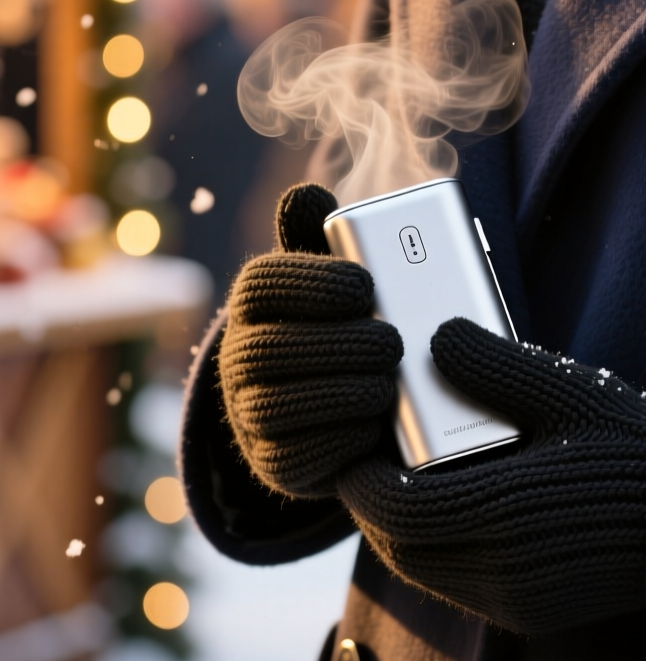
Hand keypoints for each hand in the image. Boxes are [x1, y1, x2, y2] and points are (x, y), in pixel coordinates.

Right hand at [219, 184, 402, 497]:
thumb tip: (306, 194)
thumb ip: (331, 241)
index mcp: (255, 304)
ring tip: (390, 382)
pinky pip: (295, 458)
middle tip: (392, 341)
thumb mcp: (340, 286)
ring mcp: (250, 415)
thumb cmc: (344, 330)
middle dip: (336, 345)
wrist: (338, 411)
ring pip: (277, 405)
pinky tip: (374, 424)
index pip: (261, 283)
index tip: (366, 285)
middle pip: (267, 350)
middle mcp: (239, 358)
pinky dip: (339, 440)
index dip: (313, 283)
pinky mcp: (274, 465)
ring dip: (340, 392)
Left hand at [337, 318, 645, 634]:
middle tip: (370, 459)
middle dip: (373, 504)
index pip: (394, 508)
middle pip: (397, 547)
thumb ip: (495, 367)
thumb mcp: (566, 394)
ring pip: (421, 571)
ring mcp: (514, 599)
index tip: (356, 442)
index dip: (360, 478)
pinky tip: (449, 513)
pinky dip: (435, 553)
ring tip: (404, 481)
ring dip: (401, 531)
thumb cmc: (633, 451)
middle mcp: (501, 568)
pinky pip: (455, 586)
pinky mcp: (528, 614)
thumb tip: (435, 339)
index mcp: (504, 512)